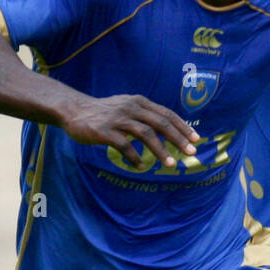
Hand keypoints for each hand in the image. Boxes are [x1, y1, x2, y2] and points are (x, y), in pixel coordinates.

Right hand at [55, 91, 199, 168]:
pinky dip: (135, 157)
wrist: (73, 110)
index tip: (196, 140)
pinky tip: (141, 166)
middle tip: (191, 153)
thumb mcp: (126, 107)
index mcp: (139, 102)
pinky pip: (124, 146)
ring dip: (160, 151)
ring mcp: (118, 119)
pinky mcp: (104, 131)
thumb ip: (144, 115)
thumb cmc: (103, 112)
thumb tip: (166, 128)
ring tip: (171, 165)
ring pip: (145, 134)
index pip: (166, 114)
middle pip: (160, 123)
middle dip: (178, 139)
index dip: (182, 127)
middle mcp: (131, 108)